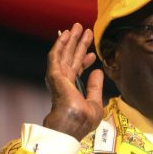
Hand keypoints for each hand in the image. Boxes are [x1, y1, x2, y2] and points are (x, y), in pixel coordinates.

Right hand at [43, 23, 103, 139]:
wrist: (71, 127)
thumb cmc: (81, 121)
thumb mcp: (95, 103)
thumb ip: (95, 86)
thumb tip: (98, 71)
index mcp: (72, 90)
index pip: (77, 71)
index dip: (85, 61)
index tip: (93, 54)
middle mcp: (64, 82)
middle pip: (71, 58)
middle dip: (78, 44)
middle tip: (84, 30)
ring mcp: (58, 79)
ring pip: (64, 54)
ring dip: (70, 40)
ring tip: (77, 26)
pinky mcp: (54, 76)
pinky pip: (56, 56)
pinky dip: (60, 44)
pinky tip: (65, 34)